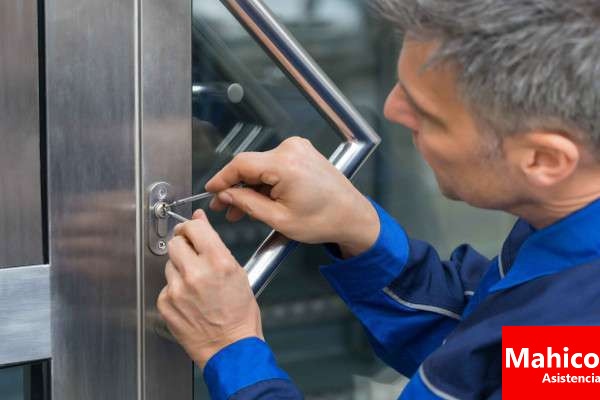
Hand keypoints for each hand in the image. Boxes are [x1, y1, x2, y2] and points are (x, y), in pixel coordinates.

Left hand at [156, 210, 262, 367]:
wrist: (230, 349)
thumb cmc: (239, 315)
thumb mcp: (237, 273)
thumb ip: (216, 245)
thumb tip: (200, 222)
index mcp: (218, 262)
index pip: (193, 227)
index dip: (191, 226)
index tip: (191, 229)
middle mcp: (195, 273)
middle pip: (175, 242)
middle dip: (183, 246)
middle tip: (192, 256)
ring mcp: (177, 289)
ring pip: (169, 263)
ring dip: (179, 268)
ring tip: (196, 284)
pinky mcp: (165, 303)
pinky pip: (165, 285)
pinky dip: (175, 289)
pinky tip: (189, 299)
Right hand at [206, 137, 379, 256]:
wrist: (352, 216)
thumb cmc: (323, 220)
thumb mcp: (279, 219)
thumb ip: (247, 204)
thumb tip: (226, 195)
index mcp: (285, 164)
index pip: (241, 164)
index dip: (221, 178)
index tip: (210, 191)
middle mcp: (291, 150)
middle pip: (250, 165)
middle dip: (236, 188)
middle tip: (224, 208)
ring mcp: (298, 149)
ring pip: (261, 167)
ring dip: (250, 187)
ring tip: (241, 210)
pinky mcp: (302, 153)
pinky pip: (274, 165)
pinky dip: (265, 182)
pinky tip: (258, 199)